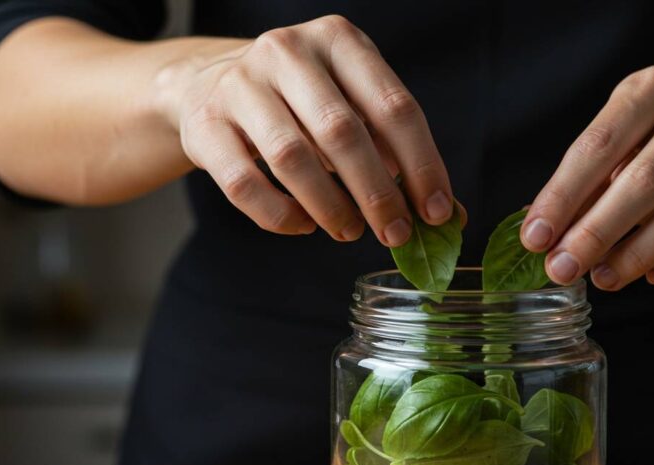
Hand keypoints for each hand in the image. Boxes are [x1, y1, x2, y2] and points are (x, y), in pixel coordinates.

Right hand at [160, 15, 452, 245]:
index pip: (394, 106)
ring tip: (349, 232)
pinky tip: (304, 226)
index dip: (421, 165)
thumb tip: (449, 218)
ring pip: (291, 158)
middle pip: (342, 132)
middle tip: (394, 235)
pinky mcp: (204, 124)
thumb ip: (399, 157)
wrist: (210, 85)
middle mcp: (287, 51)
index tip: (435, 213)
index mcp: (339, 41)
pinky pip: (245, 184)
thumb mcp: (355, 109)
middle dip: (376, 193)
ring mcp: (239, 85)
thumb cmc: (302, 104)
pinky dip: (280, 216)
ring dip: (329, 206)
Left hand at [521, 66, 653, 288]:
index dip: (563, 196)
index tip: (536, 238)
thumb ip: (581, 187)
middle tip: (564, 267)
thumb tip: (540, 235)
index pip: (599, 144)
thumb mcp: (615, 147)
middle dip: (596, 232)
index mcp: (650, 90)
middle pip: (644, 180)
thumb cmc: (653, 146)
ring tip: (602, 278)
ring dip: (637, 254)